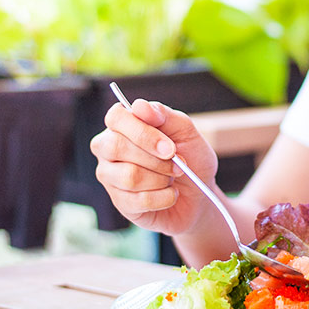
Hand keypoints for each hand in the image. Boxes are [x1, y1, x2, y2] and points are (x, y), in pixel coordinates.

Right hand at [90, 99, 216, 235]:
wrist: (200, 193)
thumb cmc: (190, 156)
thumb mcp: (185, 130)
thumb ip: (164, 115)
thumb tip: (139, 106)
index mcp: (123, 125)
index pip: (116, 117)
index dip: (142, 132)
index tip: (170, 147)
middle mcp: (109, 149)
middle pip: (116, 147)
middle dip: (156, 159)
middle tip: (179, 164)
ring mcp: (111, 177)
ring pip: (129, 176)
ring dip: (162, 178)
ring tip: (174, 177)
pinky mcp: (121, 202)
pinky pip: (139, 201)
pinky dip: (164, 197)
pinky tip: (170, 193)